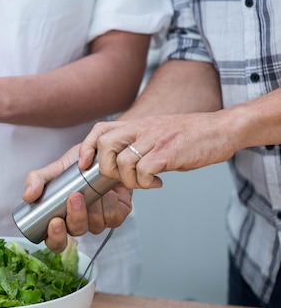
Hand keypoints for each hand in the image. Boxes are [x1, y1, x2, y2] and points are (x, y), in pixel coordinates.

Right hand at [22, 146, 132, 251]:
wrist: (100, 155)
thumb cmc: (75, 165)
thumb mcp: (52, 170)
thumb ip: (36, 180)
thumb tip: (27, 196)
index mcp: (60, 219)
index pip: (55, 242)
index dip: (55, 238)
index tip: (55, 223)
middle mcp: (79, 223)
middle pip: (77, 232)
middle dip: (76, 216)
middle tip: (74, 197)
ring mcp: (98, 221)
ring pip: (96, 225)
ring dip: (93, 206)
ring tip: (89, 187)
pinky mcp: (116, 216)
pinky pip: (113, 217)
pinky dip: (109, 202)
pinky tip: (106, 192)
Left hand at [78, 112, 235, 188]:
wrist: (222, 129)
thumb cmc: (190, 135)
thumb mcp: (156, 133)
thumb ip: (136, 144)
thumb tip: (118, 164)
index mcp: (137, 125)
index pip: (99, 130)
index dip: (86, 148)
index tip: (85, 165)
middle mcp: (142, 129)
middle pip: (104, 145)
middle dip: (105, 168)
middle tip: (121, 179)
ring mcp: (154, 140)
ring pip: (122, 162)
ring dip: (129, 180)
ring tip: (144, 181)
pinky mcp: (168, 153)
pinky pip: (144, 171)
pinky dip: (146, 183)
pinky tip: (157, 182)